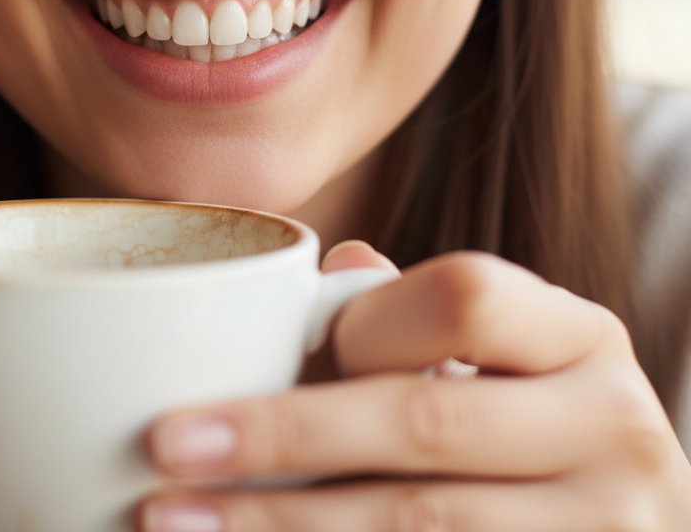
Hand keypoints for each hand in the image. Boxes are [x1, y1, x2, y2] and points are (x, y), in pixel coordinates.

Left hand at [139, 243, 690, 530]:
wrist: (614, 521)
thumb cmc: (527, 422)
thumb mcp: (498, 356)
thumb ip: (408, 315)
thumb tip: (309, 273)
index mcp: (580, 338)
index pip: (465, 297)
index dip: (365, 322)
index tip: (281, 350)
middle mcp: (612, 430)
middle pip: (426, 422)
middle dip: (280, 436)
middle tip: (165, 443)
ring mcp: (604, 529)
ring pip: (418, 524)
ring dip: (279, 523)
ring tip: (170, 518)